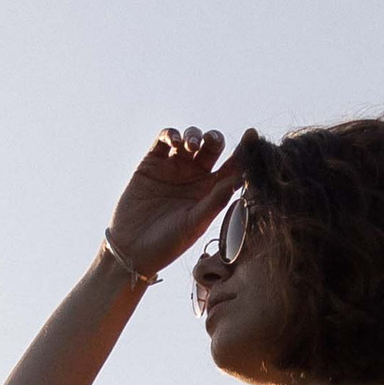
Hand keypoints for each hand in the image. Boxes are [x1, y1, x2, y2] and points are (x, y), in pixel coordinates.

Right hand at [106, 125, 242, 280]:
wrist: (132, 250)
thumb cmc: (168, 244)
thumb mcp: (195, 224)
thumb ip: (216, 200)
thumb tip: (239, 177)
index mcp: (211, 191)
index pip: (232, 165)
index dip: (244, 150)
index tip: (251, 136)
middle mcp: (194, 176)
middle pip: (211, 146)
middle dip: (214, 138)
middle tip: (211, 141)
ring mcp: (173, 168)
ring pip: (190, 138)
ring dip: (193, 135)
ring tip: (190, 146)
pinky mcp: (152, 162)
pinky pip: (164, 139)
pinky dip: (171, 134)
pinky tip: (175, 142)